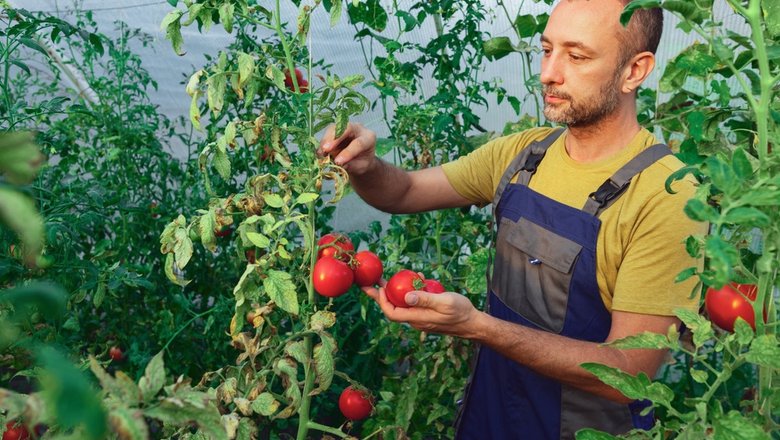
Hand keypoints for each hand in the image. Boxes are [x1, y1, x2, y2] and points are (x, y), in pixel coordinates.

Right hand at [318, 122, 377, 174]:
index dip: (347, 152)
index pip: (359, 143)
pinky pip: (327, 133)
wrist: (359, 158)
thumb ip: (351, 165)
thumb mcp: (360, 167)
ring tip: (321, 154)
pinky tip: (320, 153)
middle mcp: (358, 129)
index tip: (338, 162)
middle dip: (335, 139)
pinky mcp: (335, 130)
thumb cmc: (362, 163)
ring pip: (334, 129)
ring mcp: (345, 127)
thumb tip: (337, 164)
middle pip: (346, 128)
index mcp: (369, 138)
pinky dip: (322, 143)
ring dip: (326, 141)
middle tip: (325, 149)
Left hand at [361, 281, 482, 338]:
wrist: (473, 324)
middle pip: (393, 309)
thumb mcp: (444, 302)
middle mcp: (416, 320)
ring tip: (389, 279)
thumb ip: (425, 299)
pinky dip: (411, 292)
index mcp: (418, 318)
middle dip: (381, 296)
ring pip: (403, 305)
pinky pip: (414, 304)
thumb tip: (405, 296)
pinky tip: (417, 280)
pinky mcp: (427, 315)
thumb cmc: (460, 312)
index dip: (382, 301)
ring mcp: (421, 318)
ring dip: (395, 292)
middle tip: (370, 283)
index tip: (379, 288)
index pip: (392, 313)